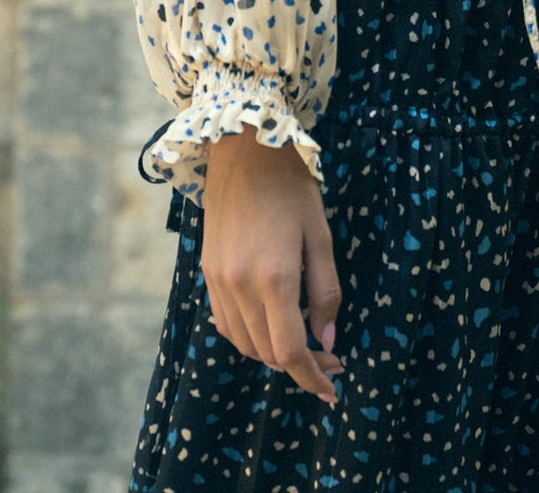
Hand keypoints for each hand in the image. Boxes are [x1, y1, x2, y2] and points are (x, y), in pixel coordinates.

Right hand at [201, 125, 343, 403]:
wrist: (244, 150)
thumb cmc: (291, 187)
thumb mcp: (321, 235)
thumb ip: (325, 292)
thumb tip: (326, 340)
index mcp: (273, 278)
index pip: (289, 352)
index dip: (311, 376)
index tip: (331, 387)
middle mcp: (239, 286)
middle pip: (266, 354)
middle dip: (299, 366)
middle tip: (328, 358)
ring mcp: (218, 281)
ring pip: (243, 343)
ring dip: (272, 353)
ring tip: (301, 342)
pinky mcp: (207, 272)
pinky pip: (225, 323)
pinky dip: (248, 335)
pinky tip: (269, 324)